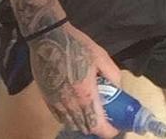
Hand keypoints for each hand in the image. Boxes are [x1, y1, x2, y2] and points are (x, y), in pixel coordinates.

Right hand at [28, 21, 120, 137]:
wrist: (47, 35)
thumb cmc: (74, 43)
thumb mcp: (100, 55)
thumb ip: (113, 74)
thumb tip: (119, 88)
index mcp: (85, 94)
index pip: (98, 126)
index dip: (109, 130)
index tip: (115, 125)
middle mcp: (69, 103)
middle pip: (85, 128)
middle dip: (97, 127)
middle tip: (104, 117)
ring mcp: (55, 101)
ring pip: (71, 124)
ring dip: (83, 122)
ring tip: (90, 112)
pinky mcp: (46, 97)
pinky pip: (59, 116)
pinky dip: (69, 117)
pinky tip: (75, 106)